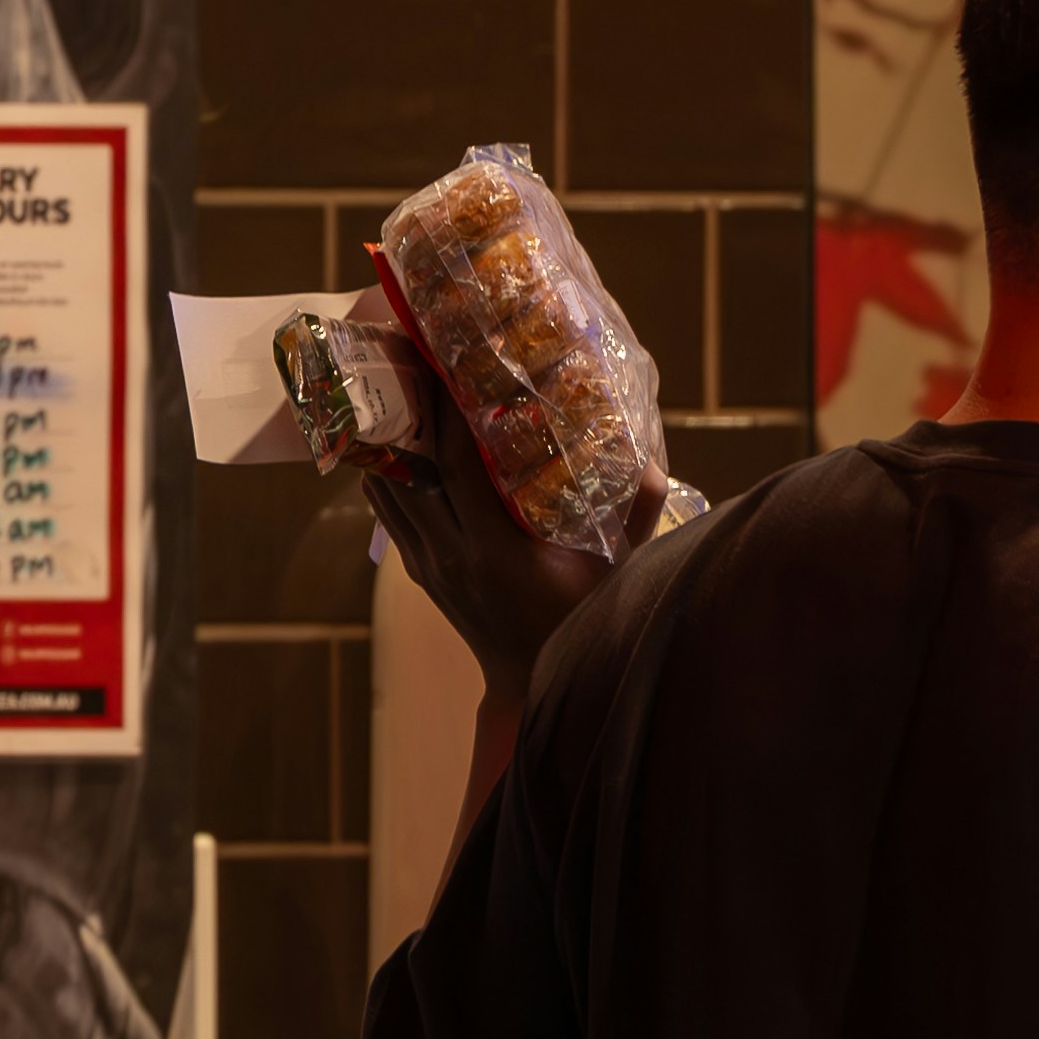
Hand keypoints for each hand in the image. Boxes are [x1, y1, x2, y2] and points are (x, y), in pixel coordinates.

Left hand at [353, 346, 614, 694]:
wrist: (529, 680)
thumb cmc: (579, 620)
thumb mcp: (617, 569)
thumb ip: (634, 513)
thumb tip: (652, 459)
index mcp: (494, 552)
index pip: (455, 471)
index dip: (442, 416)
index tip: (438, 366)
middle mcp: (449, 555)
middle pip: (408, 471)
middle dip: (404, 413)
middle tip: (403, 358)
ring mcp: (427, 563)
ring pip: (387, 490)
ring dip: (387, 439)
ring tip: (392, 385)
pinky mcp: (417, 568)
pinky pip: (390, 510)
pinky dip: (387, 471)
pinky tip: (394, 435)